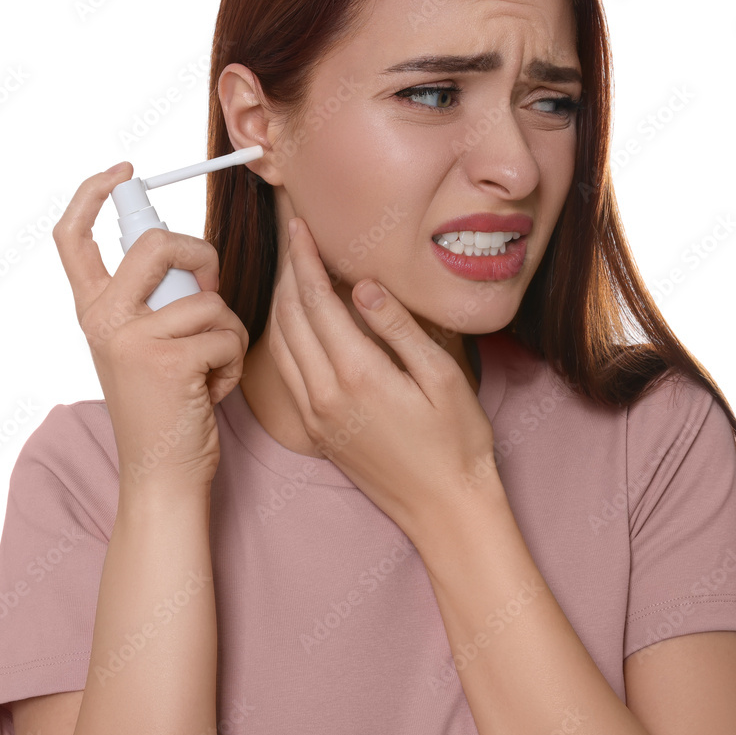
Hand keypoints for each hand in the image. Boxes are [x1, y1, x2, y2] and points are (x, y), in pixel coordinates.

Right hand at [52, 163, 248, 495]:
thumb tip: (193, 255)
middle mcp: (103, 320)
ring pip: (208, 298)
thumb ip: (154, 301)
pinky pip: (227, 332)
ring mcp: (132, 339)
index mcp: (93, 313)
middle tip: (212, 287)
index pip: (71, 237)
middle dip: (200, 254)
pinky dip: (234, 359)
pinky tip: (212, 388)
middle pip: (155, 243)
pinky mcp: (169, 359)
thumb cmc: (166, 408)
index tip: (123, 171)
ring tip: (209, 368)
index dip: (93, 193)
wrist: (162, 476)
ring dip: (226, 332)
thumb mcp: (143, 347)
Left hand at [268, 216, 496, 537]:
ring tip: (292, 271)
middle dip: (286, 271)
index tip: (300, 226)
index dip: (304, 259)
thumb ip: (398, 328)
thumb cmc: (456, 442)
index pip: (316, 300)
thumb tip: (362, 286)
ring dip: (279, 303)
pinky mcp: (315, 430)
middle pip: (288, 317)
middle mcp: (325, 394)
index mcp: (357, 375)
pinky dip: (282, 337)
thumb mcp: (442, 377)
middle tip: (293, 238)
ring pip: (278, 345)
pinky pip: (284, 373)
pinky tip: (296, 322)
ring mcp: (315, 415)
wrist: (444, 508)